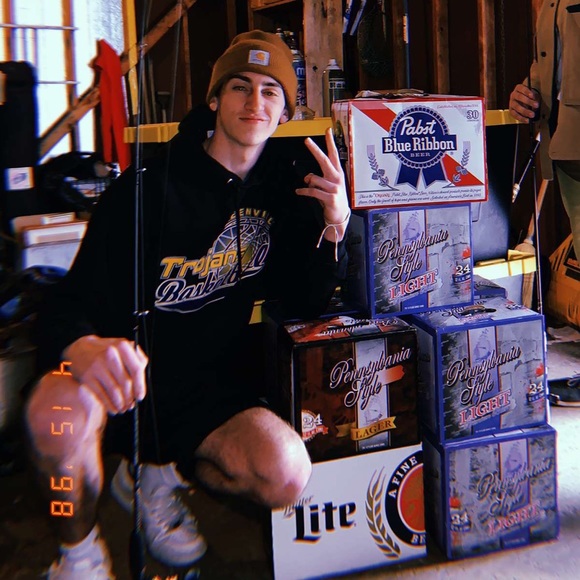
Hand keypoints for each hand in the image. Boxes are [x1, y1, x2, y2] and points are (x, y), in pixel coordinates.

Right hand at [63, 335, 147, 414]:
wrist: (80, 349)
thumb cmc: (108, 351)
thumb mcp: (124, 348)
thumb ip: (137, 360)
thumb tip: (141, 384)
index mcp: (122, 346)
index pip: (136, 369)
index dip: (140, 385)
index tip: (140, 397)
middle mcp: (110, 354)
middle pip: (125, 382)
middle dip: (130, 397)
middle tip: (131, 405)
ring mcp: (97, 365)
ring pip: (114, 391)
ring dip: (120, 403)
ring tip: (123, 408)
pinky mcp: (86, 376)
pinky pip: (101, 394)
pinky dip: (109, 404)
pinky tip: (113, 409)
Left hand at [296, 127, 349, 241]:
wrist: (340, 217)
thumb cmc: (333, 199)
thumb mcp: (327, 187)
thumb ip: (318, 179)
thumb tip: (307, 177)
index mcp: (337, 173)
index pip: (334, 154)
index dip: (330, 142)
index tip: (328, 130)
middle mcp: (337, 178)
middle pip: (325, 160)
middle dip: (315, 150)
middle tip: (307, 140)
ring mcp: (335, 188)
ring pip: (314, 179)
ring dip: (308, 182)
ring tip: (305, 186)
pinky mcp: (331, 198)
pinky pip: (312, 191)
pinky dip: (303, 191)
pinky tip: (298, 191)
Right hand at [509, 84, 539, 122]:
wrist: (522, 100)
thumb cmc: (528, 96)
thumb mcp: (531, 93)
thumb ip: (533, 97)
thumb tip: (536, 105)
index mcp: (518, 88)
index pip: (522, 89)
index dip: (527, 92)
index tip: (532, 95)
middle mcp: (513, 95)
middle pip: (519, 97)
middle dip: (528, 102)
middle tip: (536, 105)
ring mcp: (511, 103)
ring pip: (517, 107)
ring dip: (525, 111)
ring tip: (532, 115)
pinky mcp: (511, 110)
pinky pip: (515, 115)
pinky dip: (521, 118)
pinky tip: (527, 120)